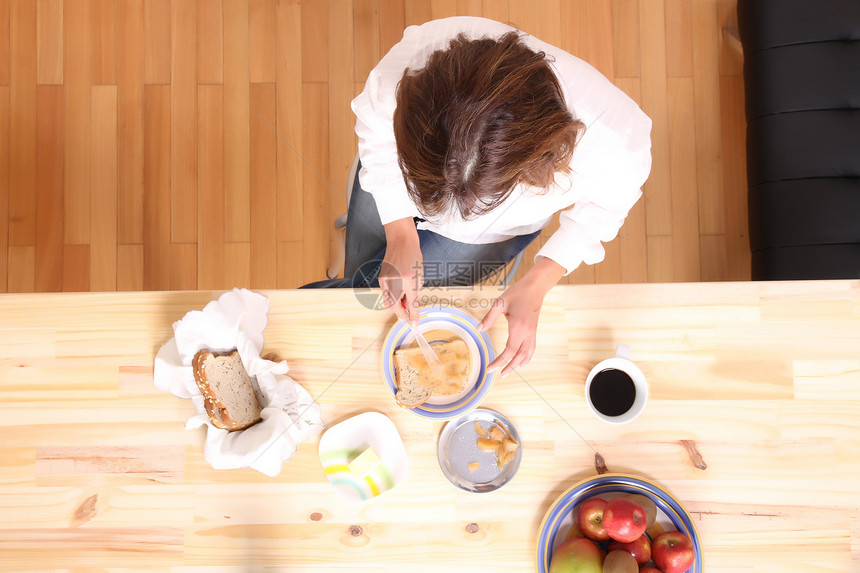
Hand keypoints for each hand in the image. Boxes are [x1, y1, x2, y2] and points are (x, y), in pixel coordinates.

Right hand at [379, 218, 422, 325]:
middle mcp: (396, 281)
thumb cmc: (413, 256)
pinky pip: (386, 293)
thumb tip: (411, 306)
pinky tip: (398, 293)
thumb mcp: (419, 275)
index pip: (411, 303)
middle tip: (407, 317)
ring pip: (389, 301)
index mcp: (409, 280)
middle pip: (395, 306)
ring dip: (396, 306)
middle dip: (401, 314)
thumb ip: (415, 292)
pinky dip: (392, 297)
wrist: (401, 241)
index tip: (414, 325)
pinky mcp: (381, 278)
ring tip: (404, 303)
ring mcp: (386, 280)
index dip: (413, 316)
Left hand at [477, 257, 565, 376]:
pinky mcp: (534, 330)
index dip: (499, 362)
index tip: (490, 369)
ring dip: (518, 364)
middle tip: (500, 376)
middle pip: (519, 356)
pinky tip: (523, 361)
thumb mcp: (500, 303)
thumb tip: (479, 329)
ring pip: (527, 354)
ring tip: (509, 371)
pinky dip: (527, 357)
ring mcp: (532, 332)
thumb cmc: (518, 293)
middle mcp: (527, 332)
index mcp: (518, 327)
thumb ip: (489, 318)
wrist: (536, 286)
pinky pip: (532, 347)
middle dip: (509, 367)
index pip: (508, 351)